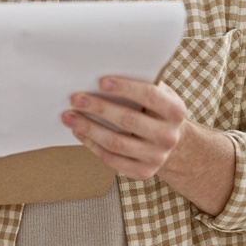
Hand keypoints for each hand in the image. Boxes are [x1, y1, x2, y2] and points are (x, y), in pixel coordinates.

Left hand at [61, 76, 187, 179]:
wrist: (171, 143)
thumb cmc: (157, 111)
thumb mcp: (160, 95)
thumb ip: (141, 84)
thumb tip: (103, 73)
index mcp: (175, 111)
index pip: (149, 95)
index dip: (124, 88)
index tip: (101, 82)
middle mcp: (168, 136)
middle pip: (128, 120)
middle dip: (98, 108)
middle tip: (75, 99)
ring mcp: (157, 157)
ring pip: (116, 142)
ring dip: (89, 128)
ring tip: (70, 116)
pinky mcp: (143, 171)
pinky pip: (112, 159)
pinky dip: (92, 145)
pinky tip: (79, 132)